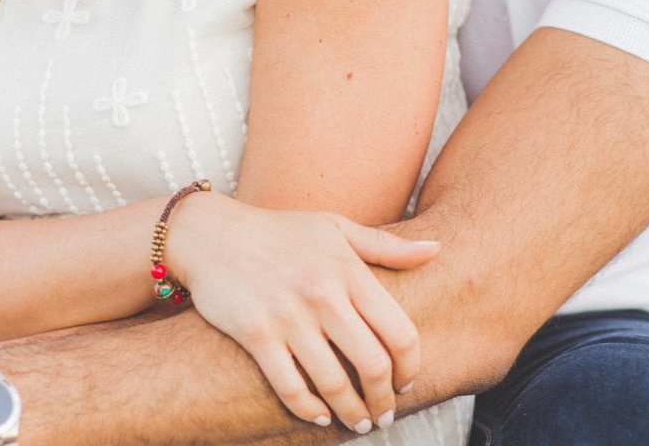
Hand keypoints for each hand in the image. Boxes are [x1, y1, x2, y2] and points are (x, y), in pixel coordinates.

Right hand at [170, 195, 437, 433]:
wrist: (212, 234)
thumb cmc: (279, 230)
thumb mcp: (334, 227)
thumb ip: (385, 246)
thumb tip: (436, 252)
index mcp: (347, 268)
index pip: (399, 331)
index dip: (411, 367)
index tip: (406, 382)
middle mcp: (321, 293)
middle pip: (372, 365)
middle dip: (385, 400)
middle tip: (384, 414)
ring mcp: (288, 315)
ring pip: (335, 384)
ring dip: (352, 413)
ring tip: (358, 422)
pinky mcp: (256, 334)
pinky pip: (291, 388)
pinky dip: (309, 410)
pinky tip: (317, 415)